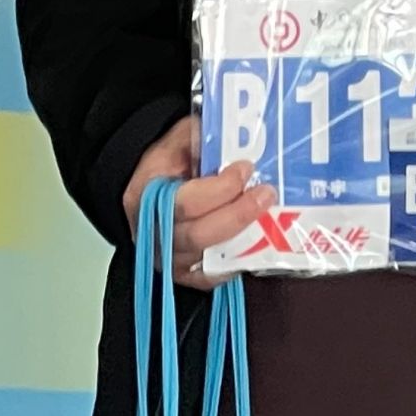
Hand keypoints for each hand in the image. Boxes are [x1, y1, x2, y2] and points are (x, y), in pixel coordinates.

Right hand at [122, 114, 273, 288]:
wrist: (152, 184)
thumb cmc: (169, 159)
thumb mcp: (180, 137)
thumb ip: (202, 140)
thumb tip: (235, 143)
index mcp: (145, 197)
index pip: (184, 202)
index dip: (219, 189)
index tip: (245, 168)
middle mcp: (153, 234)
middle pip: (197, 235)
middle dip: (238, 215)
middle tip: (266, 193)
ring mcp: (168, 258)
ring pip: (207, 259)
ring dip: (244, 239)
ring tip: (270, 215)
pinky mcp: (184, 274)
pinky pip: (212, 277)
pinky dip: (236, 264)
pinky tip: (258, 242)